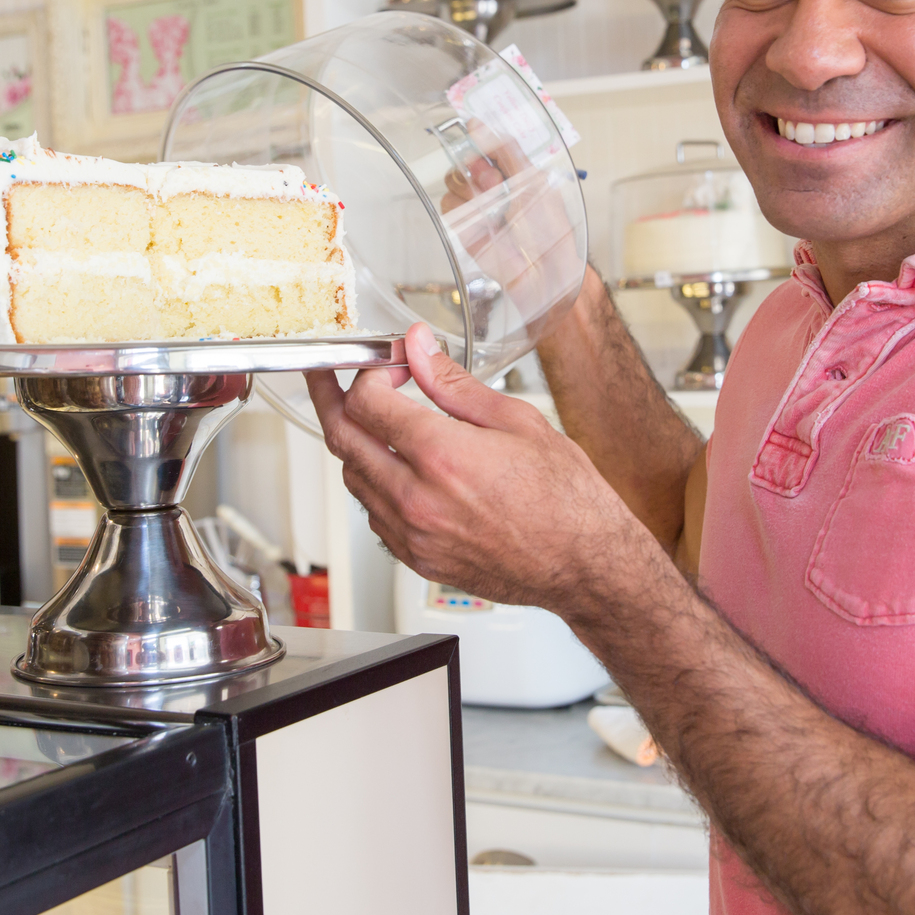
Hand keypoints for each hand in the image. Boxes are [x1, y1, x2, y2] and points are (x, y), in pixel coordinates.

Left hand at [305, 323, 653, 611]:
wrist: (585, 565)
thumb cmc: (565, 498)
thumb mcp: (515, 421)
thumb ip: (453, 383)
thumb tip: (419, 349)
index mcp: (441, 456)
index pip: (366, 402)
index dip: (371, 373)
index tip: (390, 366)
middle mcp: (416, 499)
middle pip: (342, 439)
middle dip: (331, 398)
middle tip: (330, 377)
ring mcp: (412, 535)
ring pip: (353, 478)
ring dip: (356, 443)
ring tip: (376, 422)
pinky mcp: (417, 559)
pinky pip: (373, 515)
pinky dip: (375, 485)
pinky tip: (399, 469)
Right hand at [434, 119, 584, 343]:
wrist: (542, 270)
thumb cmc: (547, 228)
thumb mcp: (532, 181)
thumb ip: (505, 150)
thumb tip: (476, 124)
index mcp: (512, 168)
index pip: (485, 141)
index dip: (478, 138)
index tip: (475, 137)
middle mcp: (492, 182)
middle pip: (463, 158)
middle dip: (477, 168)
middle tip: (495, 184)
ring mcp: (477, 203)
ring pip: (453, 180)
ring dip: (471, 191)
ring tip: (494, 208)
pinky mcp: (464, 224)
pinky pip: (448, 205)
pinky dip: (462, 210)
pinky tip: (481, 220)